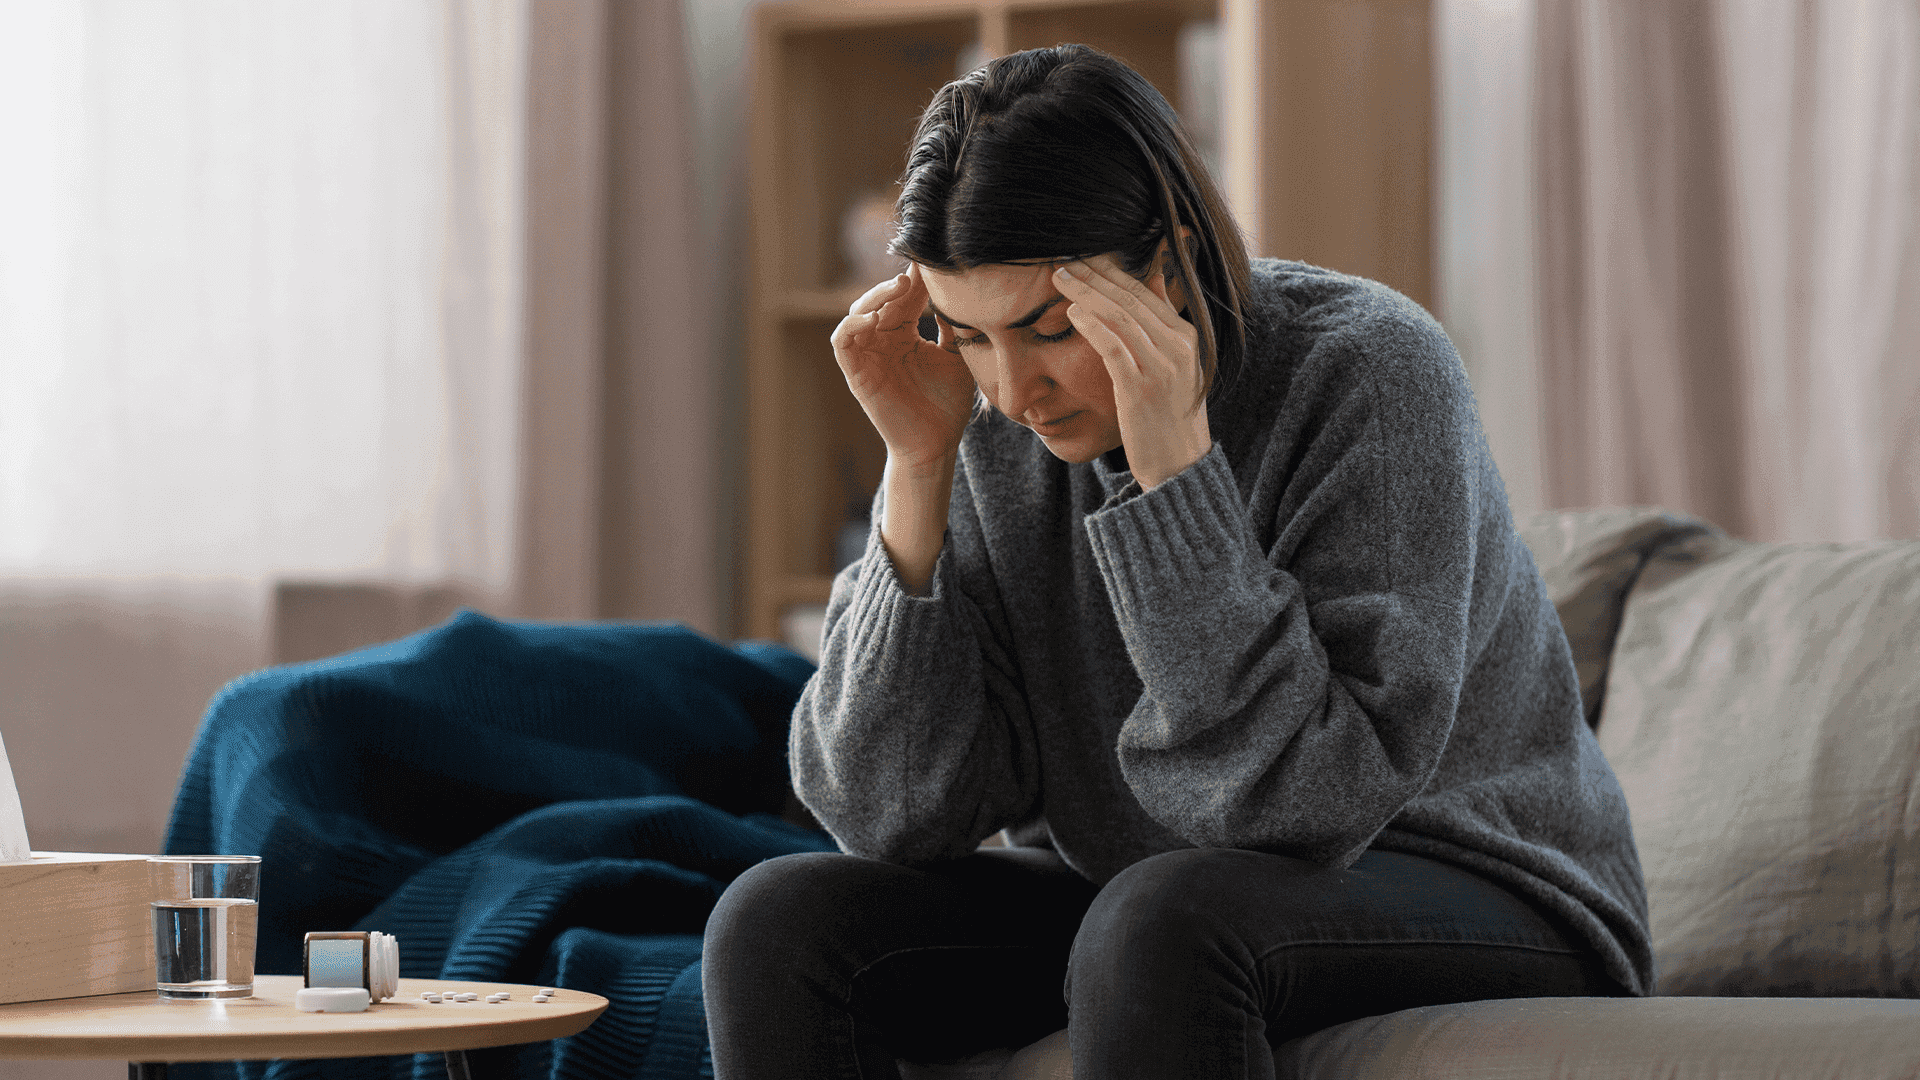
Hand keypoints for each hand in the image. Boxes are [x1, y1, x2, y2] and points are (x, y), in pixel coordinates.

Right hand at [831, 262, 977, 474]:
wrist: (935, 444)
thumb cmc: (947, 404)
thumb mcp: (957, 357)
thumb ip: (953, 326)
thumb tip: (959, 291)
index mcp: (905, 333)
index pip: (907, 296)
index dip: (918, 277)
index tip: (935, 258)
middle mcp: (883, 339)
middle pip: (884, 298)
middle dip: (900, 280)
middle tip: (918, 268)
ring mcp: (867, 354)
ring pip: (859, 311)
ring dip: (876, 295)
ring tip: (899, 286)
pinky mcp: (855, 371)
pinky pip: (842, 340)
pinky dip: (852, 324)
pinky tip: (873, 316)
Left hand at [1053, 252, 1210, 487]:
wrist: (1178, 465)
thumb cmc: (1167, 418)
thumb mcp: (1173, 369)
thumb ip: (1158, 330)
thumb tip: (1148, 288)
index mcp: (1186, 337)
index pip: (1144, 292)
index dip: (1111, 272)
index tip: (1085, 258)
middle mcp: (1177, 346)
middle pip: (1129, 298)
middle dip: (1095, 275)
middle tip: (1064, 260)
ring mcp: (1161, 366)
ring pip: (1119, 316)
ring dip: (1086, 293)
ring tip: (1060, 279)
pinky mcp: (1141, 388)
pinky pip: (1113, 346)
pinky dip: (1092, 325)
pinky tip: (1072, 311)